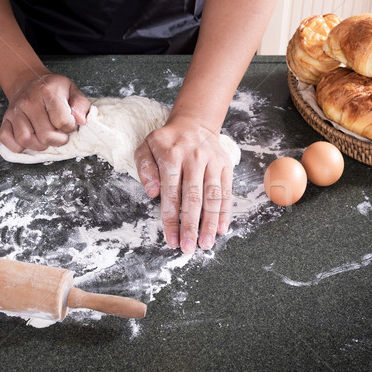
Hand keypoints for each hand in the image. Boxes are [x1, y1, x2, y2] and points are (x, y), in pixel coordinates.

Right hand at [0, 72, 90, 151]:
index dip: (70, 128)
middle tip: (59, 135)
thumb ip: (81, 105)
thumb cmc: (52, 89)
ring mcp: (15, 111)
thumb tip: (81, 120)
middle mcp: (29, 102)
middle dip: (57, 140)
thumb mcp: (72, 90)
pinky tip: (29, 140)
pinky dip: (17, 146)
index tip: (69, 124)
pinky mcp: (6, 119)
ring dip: (38, 145)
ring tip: (45, 139)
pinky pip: (6, 139)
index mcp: (48, 93)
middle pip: (45, 135)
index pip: (62, 122)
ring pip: (25, 140)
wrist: (29, 81)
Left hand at [134, 117, 233, 253]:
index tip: (171, 239)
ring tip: (206, 243)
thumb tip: (152, 192)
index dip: (171, 219)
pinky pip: (226, 191)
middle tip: (189, 248)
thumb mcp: (147, 147)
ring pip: (213, 197)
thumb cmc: (167, 142)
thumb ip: (145, 168)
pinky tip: (221, 229)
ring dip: (210, 223)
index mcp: (171, 155)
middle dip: (191, 226)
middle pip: (193, 198)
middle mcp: (194, 158)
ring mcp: (213, 161)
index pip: (171, 193)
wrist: (194, 123)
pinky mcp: (226, 165)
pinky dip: (225, 212)